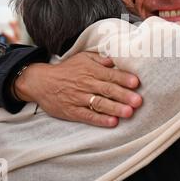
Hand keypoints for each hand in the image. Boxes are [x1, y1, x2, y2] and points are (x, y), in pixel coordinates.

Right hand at [14, 52, 141, 126]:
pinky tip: (112, 122)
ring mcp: (78, 98)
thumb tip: (116, 60)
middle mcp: (86, 84)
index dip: (123, 78)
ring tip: (129, 112)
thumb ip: (100, 59)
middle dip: (124, 95)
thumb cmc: (68, 69)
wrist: (41, 82)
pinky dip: (100, 120)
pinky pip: (87, 116)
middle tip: (138, 100)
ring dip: (115, 108)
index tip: (136, 82)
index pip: (110, 74)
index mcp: (90, 70)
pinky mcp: (72, 111)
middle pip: (107, 90)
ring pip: (99, 104)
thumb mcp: (83, 58)